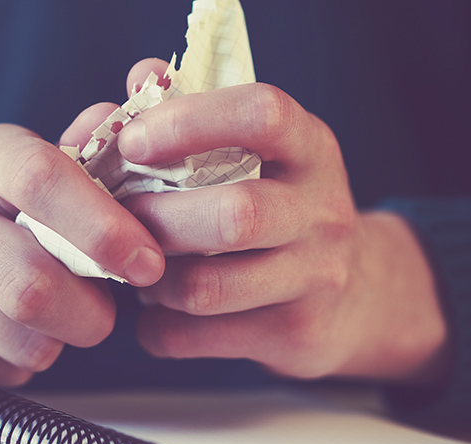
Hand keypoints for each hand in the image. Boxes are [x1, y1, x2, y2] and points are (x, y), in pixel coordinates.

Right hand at [0, 124, 163, 385]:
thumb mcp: (39, 173)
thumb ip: (94, 150)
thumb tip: (145, 95)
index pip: (40, 180)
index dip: (102, 227)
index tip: (147, 262)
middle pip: (29, 283)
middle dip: (89, 312)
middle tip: (104, 312)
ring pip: (20, 337)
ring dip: (59, 340)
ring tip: (53, 318)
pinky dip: (24, 361)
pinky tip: (9, 333)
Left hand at [113, 59, 449, 384]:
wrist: (351, 296)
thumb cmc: (273, 206)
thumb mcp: (254, 152)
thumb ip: (193, 114)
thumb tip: (139, 79)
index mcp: (309, 148)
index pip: (263, 115)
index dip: (190, 123)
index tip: (132, 142)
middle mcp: (322, 209)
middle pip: (234, 216)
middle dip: (157, 220)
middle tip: (119, 221)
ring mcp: (316, 276)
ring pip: (207, 288)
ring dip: (151, 281)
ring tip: (137, 268)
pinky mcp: (295, 333)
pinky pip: (195, 337)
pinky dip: (156, 327)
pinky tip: (155, 312)